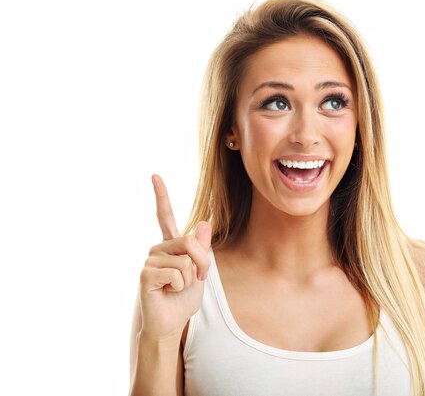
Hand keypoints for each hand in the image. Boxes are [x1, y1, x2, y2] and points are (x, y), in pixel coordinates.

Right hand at [138, 174, 210, 340]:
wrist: (171, 323)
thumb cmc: (183, 299)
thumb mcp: (199, 272)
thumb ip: (201, 248)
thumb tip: (203, 222)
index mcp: (171, 245)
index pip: (164, 216)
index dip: (161, 195)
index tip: (155, 175)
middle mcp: (158, 248)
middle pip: (190, 242)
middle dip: (202, 263)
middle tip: (195, 279)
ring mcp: (150, 259)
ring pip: (186, 260)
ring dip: (190, 279)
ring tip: (177, 287)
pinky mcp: (146, 273)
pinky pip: (177, 273)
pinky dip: (180, 286)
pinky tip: (168, 291)